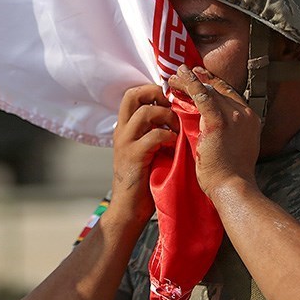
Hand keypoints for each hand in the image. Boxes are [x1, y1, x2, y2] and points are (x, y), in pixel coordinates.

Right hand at [110, 83, 178, 225]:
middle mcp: (122, 130)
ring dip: (167, 116)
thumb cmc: (143, 180)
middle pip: (133, 94)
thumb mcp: (146, 150)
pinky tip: (174, 145)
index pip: (133, 94)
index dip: (153, 91)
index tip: (169, 102)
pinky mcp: (134, 156)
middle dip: (156, 94)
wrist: (128, 208)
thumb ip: (153, 132)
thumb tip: (176, 115)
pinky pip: (154, 135)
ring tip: (177, 129)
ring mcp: (126, 143)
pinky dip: (168, 136)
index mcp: (124, 127)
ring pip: (145, 112)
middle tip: (171, 107)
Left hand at [167, 65, 260, 196]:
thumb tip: (214, 128)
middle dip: (201, 80)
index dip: (214, 85)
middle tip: (184, 72)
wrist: (233, 186)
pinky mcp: (218, 122)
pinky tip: (178, 80)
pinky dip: (189, 85)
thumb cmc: (230, 175)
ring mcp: (233, 117)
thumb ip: (230, 133)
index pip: (230, 95)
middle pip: (219, 90)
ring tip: (175, 76)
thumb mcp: (238, 148)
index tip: (201, 78)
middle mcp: (244, 114)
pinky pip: (202, 97)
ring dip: (190, 80)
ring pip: (209, 90)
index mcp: (250, 120)